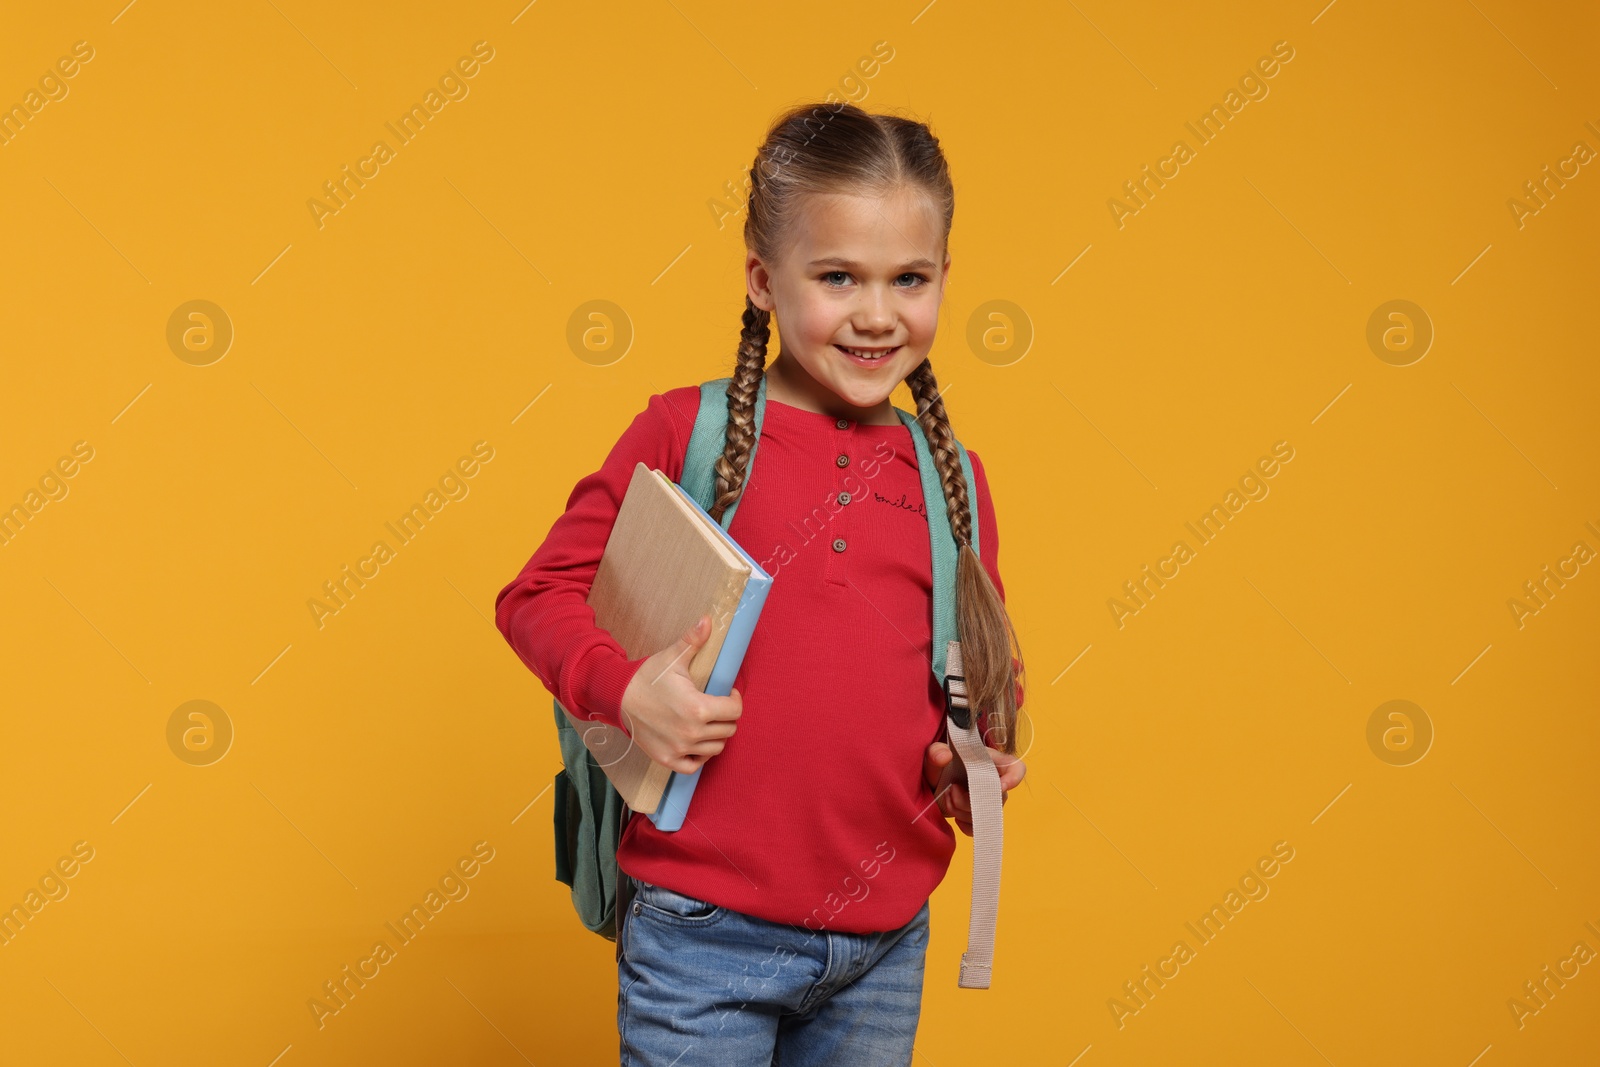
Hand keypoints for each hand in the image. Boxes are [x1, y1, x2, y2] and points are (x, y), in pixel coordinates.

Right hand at [618, 614, 742, 774]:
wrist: (618, 697)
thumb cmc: (648, 677)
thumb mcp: (672, 658)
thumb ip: (694, 640)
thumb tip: (709, 619)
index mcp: (698, 708)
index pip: (735, 711)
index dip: (735, 700)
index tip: (728, 694)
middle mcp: (691, 732)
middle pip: (728, 730)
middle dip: (726, 717)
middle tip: (716, 707)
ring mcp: (679, 748)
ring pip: (716, 749)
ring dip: (715, 736)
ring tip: (707, 723)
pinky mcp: (667, 759)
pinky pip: (695, 765)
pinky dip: (699, 757)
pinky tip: (696, 742)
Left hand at [922, 740, 1025, 836]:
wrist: (932, 783)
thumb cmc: (939, 763)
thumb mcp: (934, 753)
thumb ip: (936, 752)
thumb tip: (944, 755)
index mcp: (991, 762)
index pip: (1016, 768)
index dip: (1014, 778)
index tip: (1000, 786)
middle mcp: (994, 783)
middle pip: (997, 798)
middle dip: (970, 799)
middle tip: (951, 789)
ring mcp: (988, 802)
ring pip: (984, 815)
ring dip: (960, 810)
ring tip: (946, 796)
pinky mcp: (979, 817)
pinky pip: (978, 828)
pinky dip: (964, 825)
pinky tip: (954, 815)